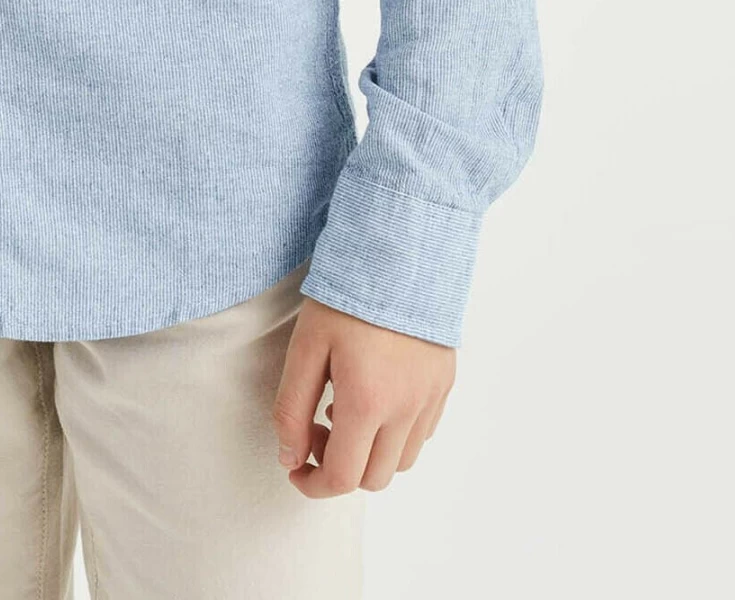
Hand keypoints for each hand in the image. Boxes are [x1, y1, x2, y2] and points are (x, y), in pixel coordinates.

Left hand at [271, 296, 454, 493]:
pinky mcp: (444, 384)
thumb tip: (290, 458)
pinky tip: (375, 398)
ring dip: (370, 454)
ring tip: (345, 410)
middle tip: (317, 430)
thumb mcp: (305, 346)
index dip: (313, 484)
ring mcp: (430, 399)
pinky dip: (396, 435)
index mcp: (367, 402)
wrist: (398, 252)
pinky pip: (422, 434)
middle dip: (340, 469)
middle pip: (374, 479)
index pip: (343, 477)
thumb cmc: (346, 294)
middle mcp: (405, 409)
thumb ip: (292, 408)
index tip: (296, 467)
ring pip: (402, 462)